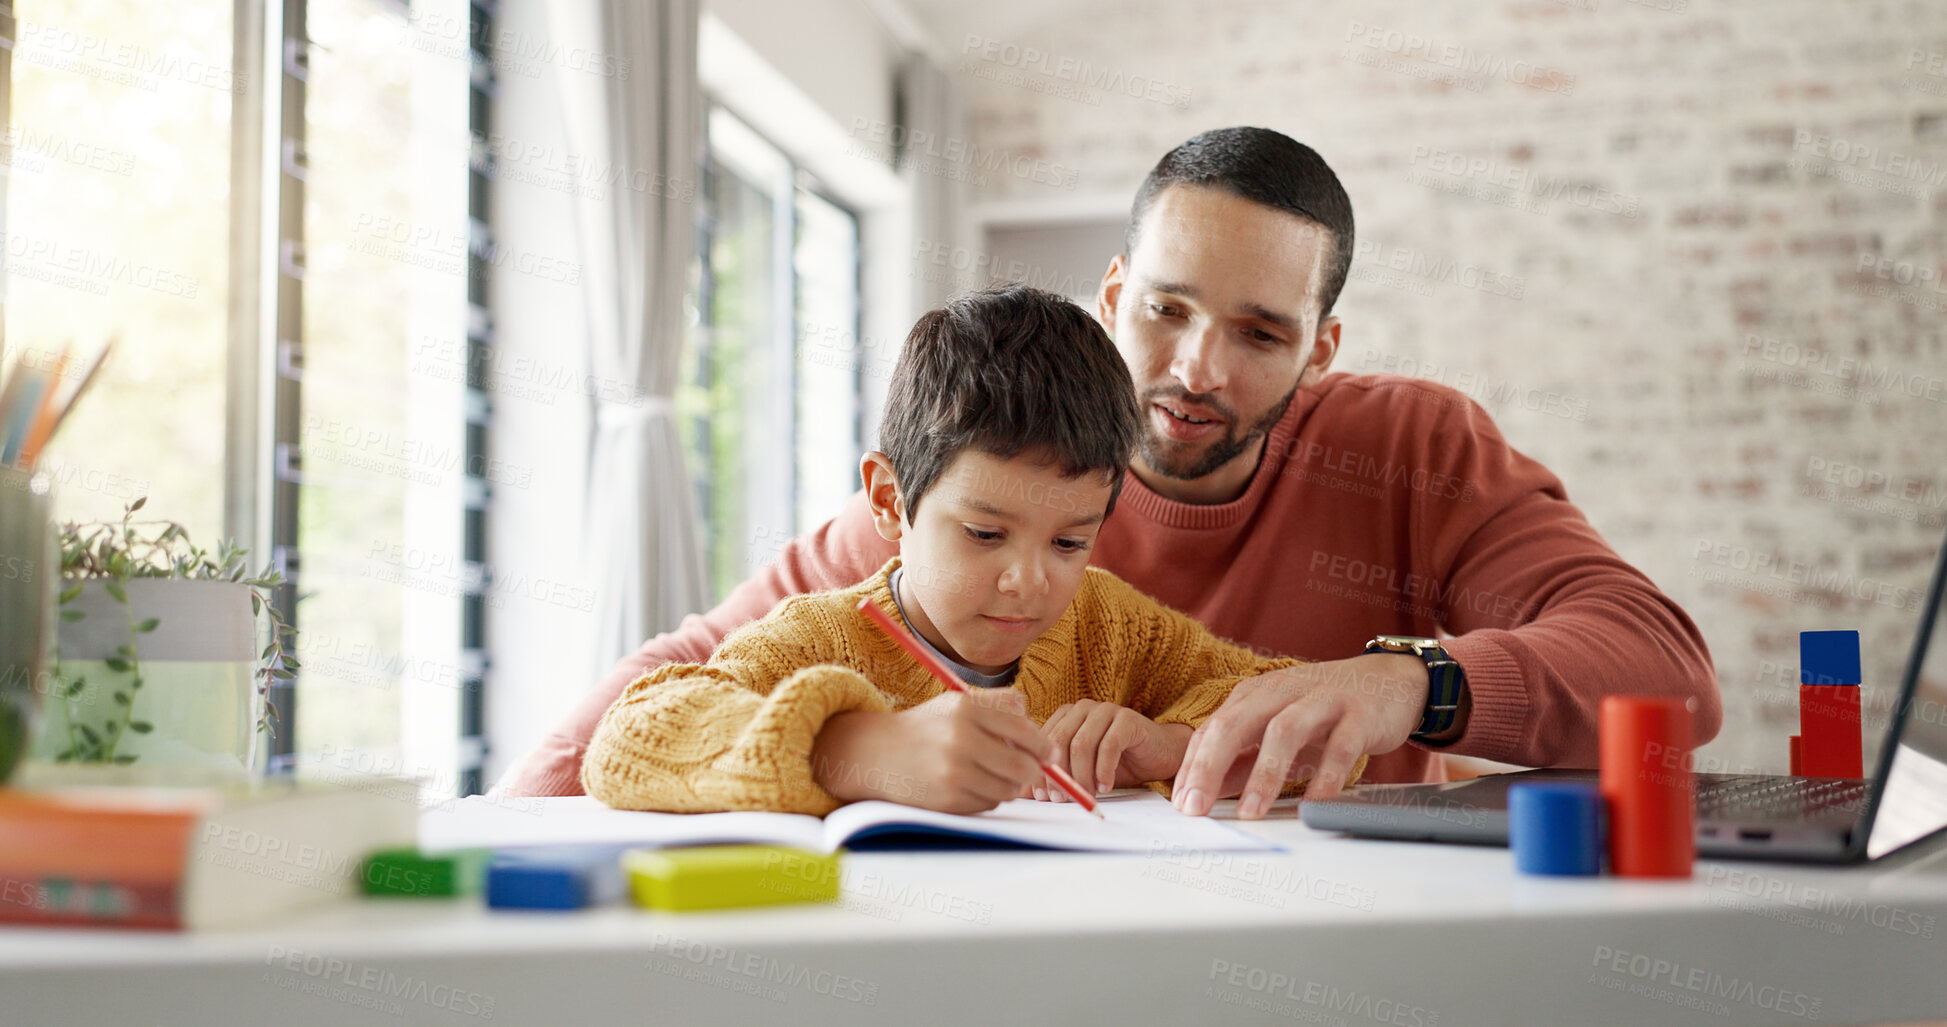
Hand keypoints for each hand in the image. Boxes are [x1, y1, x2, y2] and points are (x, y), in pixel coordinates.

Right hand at [811, 688, 1053, 813]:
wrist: (877, 753)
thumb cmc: (926, 727)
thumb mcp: (957, 702)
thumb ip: (999, 703)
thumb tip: (1035, 721)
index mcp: (967, 710)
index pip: (1024, 731)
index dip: (1043, 745)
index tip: (1048, 753)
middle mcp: (961, 740)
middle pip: (1024, 766)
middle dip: (1034, 771)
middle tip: (1031, 770)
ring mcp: (954, 772)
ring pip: (1009, 789)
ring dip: (1010, 785)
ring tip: (993, 774)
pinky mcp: (949, 799)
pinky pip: (989, 803)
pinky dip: (988, 797)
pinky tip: (971, 784)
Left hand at [1028, 699, 1191, 800]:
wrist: (1158, 755)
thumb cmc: (1117, 764)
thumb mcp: (1081, 774)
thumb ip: (1055, 779)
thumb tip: (1022, 793)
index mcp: (1065, 716)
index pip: (1042, 741)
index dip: (1040, 770)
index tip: (1042, 797)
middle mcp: (1082, 709)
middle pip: (1058, 740)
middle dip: (1058, 774)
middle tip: (1062, 799)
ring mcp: (1105, 710)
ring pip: (1081, 744)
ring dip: (1082, 775)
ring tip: (1086, 796)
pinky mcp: (1127, 719)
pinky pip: (1109, 745)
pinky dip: (1104, 770)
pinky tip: (1105, 786)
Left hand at [1171, 653, 1434, 818]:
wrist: (1388, 680)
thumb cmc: (1323, 709)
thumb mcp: (1275, 727)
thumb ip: (1241, 758)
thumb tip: (1203, 793)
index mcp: (1255, 695)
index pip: (1212, 729)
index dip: (1192, 766)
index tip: (1179, 804)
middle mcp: (1282, 691)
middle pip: (1236, 724)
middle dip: (1210, 767)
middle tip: (1196, 808)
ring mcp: (1321, 700)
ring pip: (1284, 732)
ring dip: (1263, 774)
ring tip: (1250, 813)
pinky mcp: (1359, 714)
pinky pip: (1340, 747)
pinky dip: (1326, 777)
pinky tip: (1314, 804)